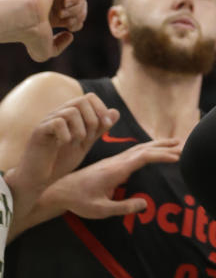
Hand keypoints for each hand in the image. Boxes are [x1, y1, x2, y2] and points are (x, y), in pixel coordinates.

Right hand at [2, 0, 87, 60]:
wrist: (26, 22)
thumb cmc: (33, 37)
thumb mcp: (46, 52)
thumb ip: (59, 47)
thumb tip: (70, 34)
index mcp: (52, 17)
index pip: (76, 16)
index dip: (78, 23)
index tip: (69, 29)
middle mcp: (53, 3)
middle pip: (81, 6)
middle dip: (80, 15)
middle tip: (70, 22)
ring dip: (77, 8)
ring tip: (63, 14)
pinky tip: (65, 4)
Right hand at [5, 94, 118, 217]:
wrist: (37, 180)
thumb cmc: (59, 161)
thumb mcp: (85, 144)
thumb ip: (99, 129)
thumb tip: (116, 112)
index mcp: (69, 115)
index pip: (89, 97)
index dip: (101, 109)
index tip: (107, 125)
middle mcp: (58, 114)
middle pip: (82, 101)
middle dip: (93, 119)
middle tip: (90, 137)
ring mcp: (47, 121)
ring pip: (71, 111)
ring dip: (81, 128)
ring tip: (77, 142)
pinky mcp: (38, 133)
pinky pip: (57, 123)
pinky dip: (67, 134)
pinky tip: (66, 144)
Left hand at [54, 138, 182, 218]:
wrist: (61, 190)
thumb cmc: (80, 202)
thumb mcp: (101, 210)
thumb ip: (123, 207)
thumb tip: (145, 204)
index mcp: (117, 169)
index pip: (144, 157)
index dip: (162, 155)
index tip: (178, 156)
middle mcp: (118, 161)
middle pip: (145, 148)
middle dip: (165, 146)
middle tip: (184, 145)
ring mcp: (115, 160)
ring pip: (140, 147)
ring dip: (158, 144)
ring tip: (174, 143)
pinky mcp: (112, 162)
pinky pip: (135, 151)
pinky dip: (148, 148)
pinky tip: (152, 150)